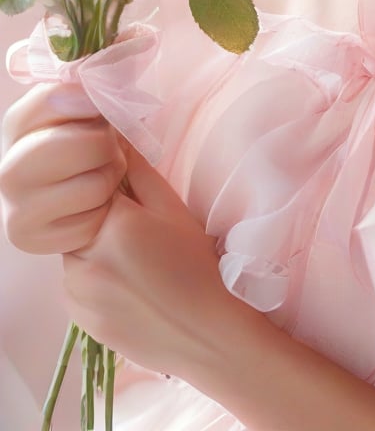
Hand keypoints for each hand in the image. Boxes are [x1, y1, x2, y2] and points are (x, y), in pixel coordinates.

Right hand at [0, 83, 126, 252]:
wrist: (75, 197)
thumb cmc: (86, 144)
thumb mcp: (86, 109)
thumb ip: (90, 88)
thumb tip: (95, 78)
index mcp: (18, 125)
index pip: (55, 98)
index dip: (88, 101)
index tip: (98, 107)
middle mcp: (8, 168)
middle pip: (88, 146)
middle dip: (107, 146)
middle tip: (105, 148)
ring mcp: (15, 208)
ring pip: (95, 186)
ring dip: (110, 180)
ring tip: (99, 175)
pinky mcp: (30, 240)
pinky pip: (90, 224)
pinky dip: (101, 214)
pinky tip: (90, 206)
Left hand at [61, 144, 245, 381]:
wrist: (207, 333)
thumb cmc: (197, 265)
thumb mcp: (172, 209)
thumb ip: (138, 170)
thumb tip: (115, 134)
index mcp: (112, 226)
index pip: (92, 187)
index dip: (110, 187)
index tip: (133, 199)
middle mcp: (86, 261)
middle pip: (78, 220)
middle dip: (99, 219)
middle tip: (138, 233)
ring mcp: (78, 295)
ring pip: (75, 254)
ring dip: (94, 250)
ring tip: (136, 263)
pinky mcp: (79, 321)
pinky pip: (76, 286)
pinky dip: (94, 280)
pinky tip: (129, 286)